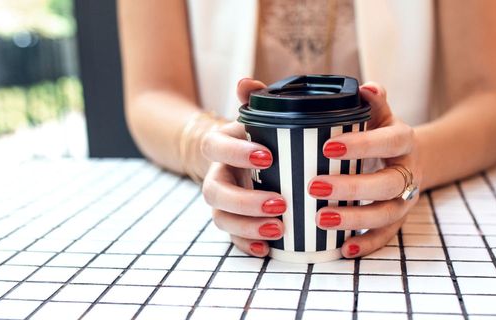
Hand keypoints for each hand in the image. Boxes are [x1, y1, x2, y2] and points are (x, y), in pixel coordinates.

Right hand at [201, 78, 283, 256]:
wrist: (239, 157)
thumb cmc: (254, 136)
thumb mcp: (254, 116)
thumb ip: (253, 98)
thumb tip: (246, 82)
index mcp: (220, 147)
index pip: (216, 147)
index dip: (237, 152)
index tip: (267, 155)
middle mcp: (215, 176)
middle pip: (215, 193)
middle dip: (246, 201)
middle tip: (280, 203)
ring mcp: (222, 202)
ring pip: (221, 219)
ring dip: (248, 226)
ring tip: (280, 230)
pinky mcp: (233, 220)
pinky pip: (232, 238)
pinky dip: (246, 244)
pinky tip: (266, 249)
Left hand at [310, 82, 422, 257]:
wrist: (409, 158)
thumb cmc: (380, 133)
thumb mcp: (378, 114)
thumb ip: (369, 101)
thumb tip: (365, 86)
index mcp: (402, 140)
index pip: (388, 141)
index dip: (362, 145)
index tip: (327, 146)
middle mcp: (407, 171)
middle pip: (386, 184)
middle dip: (351, 188)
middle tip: (314, 186)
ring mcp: (404, 199)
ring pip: (386, 213)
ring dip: (354, 219)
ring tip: (320, 218)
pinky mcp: (397, 220)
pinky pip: (386, 236)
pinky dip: (366, 244)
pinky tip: (342, 249)